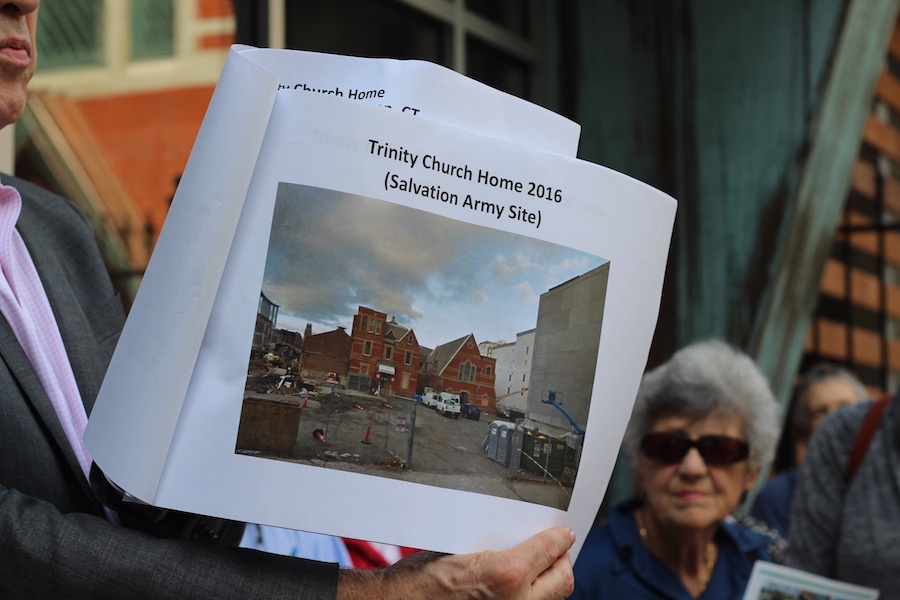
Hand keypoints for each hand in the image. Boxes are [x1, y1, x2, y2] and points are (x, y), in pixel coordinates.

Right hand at [337, 526, 574, 598]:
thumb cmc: (423, 577)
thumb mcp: (463, 547)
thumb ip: (501, 546)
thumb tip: (527, 539)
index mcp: (508, 573)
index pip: (550, 548)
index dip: (559, 537)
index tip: (563, 532)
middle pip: (563, 580)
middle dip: (561, 561)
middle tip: (554, 549)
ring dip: (549, 582)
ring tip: (537, 568)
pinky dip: (531, 596)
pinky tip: (519, 587)